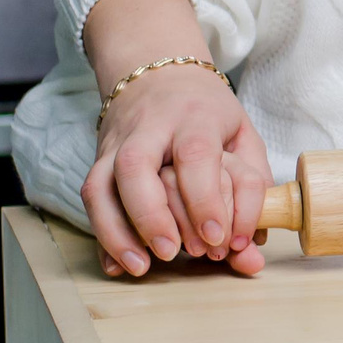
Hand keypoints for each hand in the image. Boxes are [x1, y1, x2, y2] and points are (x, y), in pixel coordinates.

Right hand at [80, 0, 271, 277]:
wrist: (159, 76)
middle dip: (151, 215)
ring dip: (116, 232)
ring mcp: (117, 144)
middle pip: (136, 165)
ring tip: (142, 266)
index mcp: (196, 117)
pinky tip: (119, 263)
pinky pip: (89, 198)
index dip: (204, 198)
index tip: (217, 236)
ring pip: (101, 184)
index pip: (196, 154)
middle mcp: (151, 128)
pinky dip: (102, 234)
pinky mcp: (98, 160)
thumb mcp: (242, 136)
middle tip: (174, 252)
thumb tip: (253, 249)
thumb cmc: (208, 113)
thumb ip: (253, 191)